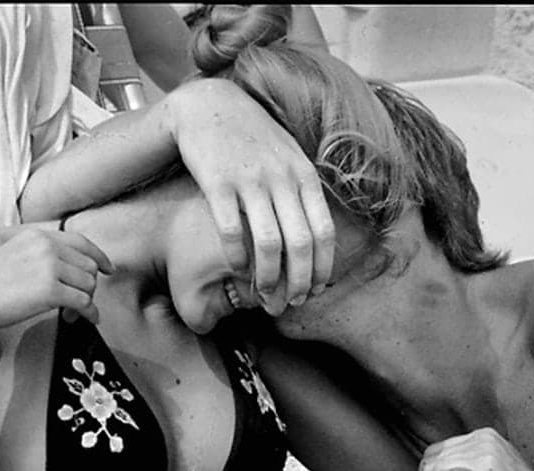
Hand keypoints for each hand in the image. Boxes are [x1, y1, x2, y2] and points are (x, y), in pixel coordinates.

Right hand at [0, 228, 112, 348]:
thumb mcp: (13, 255)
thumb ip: (39, 254)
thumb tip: (71, 267)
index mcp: (37, 235)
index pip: (81, 242)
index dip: (99, 256)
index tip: (109, 269)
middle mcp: (46, 247)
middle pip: (89, 267)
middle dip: (87, 287)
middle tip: (76, 304)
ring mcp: (50, 267)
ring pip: (89, 286)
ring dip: (85, 303)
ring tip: (70, 314)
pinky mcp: (51, 291)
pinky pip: (85, 303)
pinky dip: (88, 315)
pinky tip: (78, 320)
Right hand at [164, 78, 335, 312]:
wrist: (209, 105)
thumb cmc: (254, 138)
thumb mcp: (290, 157)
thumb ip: (305, 192)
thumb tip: (320, 237)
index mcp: (304, 175)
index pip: (324, 232)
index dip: (322, 267)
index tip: (316, 290)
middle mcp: (281, 179)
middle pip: (300, 244)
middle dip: (298, 282)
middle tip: (291, 302)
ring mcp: (250, 181)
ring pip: (268, 244)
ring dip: (269, 278)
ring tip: (265, 295)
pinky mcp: (218, 184)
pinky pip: (232, 232)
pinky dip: (237, 259)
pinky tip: (239, 271)